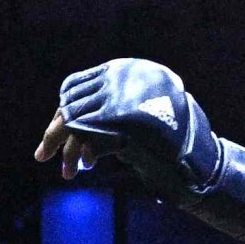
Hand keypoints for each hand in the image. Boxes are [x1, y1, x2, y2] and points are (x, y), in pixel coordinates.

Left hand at [38, 59, 244, 232]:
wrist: (203, 163)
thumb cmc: (174, 143)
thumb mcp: (141, 117)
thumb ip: (114, 109)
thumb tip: (71, 118)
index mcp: (129, 71)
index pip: (79, 89)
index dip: (63, 114)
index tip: (53, 135)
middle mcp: (127, 81)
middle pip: (76, 105)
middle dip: (56, 133)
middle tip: (41, 155)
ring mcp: (129, 103)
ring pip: (80, 124)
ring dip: (69, 150)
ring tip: (67, 171)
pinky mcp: (130, 127)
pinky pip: (94, 139)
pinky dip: (87, 153)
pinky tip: (87, 166)